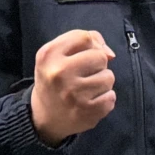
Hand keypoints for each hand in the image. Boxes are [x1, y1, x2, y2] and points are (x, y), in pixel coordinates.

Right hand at [30, 30, 116, 145]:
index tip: (82, 56)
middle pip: (100, 56)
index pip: (85, 37)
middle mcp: (59, 72)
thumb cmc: (55, 80)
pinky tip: (90, 102)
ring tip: (86, 90)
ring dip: (102, 83)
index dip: (90, 45)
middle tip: (83, 76)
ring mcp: (74, 93)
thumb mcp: (57, 55)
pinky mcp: (87, 111)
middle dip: (97, 65)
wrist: (44, 117)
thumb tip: (110, 54)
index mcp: (49, 55)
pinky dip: (105, 99)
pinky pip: (111, 97)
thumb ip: (84, 43)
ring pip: (108, 77)